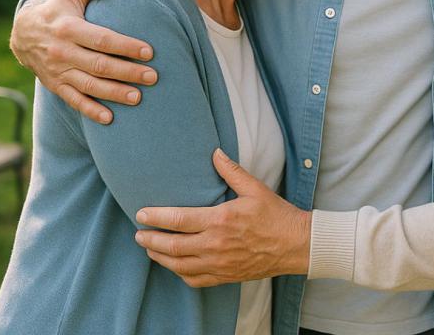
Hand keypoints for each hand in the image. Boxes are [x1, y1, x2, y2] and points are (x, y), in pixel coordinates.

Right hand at [10, 0, 155, 123]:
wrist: (24, 32)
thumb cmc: (58, 8)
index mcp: (69, 29)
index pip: (102, 40)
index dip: (126, 46)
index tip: (149, 52)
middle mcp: (62, 52)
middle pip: (99, 65)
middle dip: (127, 72)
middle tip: (153, 77)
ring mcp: (58, 71)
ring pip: (89, 85)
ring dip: (114, 93)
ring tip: (138, 98)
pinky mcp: (56, 85)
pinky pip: (73, 100)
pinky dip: (90, 111)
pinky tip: (109, 118)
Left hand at [135, 149, 310, 286]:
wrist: (294, 245)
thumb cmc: (275, 215)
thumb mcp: (255, 188)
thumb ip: (231, 171)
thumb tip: (214, 153)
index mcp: (221, 220)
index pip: (179, 220)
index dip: (157, 217)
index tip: (141, 214)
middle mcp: (215, 245)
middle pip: (172, 246)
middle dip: (151, 240)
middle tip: (138, 234)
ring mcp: (219, 264)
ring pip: (179, 265)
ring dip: (160, 258)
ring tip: (149, 249)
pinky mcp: (225, 276)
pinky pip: (194, 280)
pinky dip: (179, 273)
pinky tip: (174, 265)